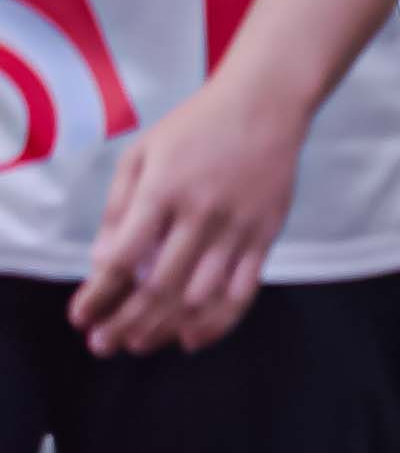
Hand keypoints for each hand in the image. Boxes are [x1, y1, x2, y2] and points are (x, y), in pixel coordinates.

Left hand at [69, 73, 306, 355]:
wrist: (265, 106)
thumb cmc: (195, 127)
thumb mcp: (142, 153)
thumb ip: (120, 207)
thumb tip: (104, 261)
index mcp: (162, 190)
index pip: (122, 257)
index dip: (97, 294)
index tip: (80, 317)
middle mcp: (200, 213)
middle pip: (158, 286)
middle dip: (126, 322)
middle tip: (104, 346)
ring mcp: (237, 227)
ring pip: (200, 296)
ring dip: (165, 327)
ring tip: (139, 344)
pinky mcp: (266, 235)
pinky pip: (242, 291)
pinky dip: (217, 321)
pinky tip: (193, 338)